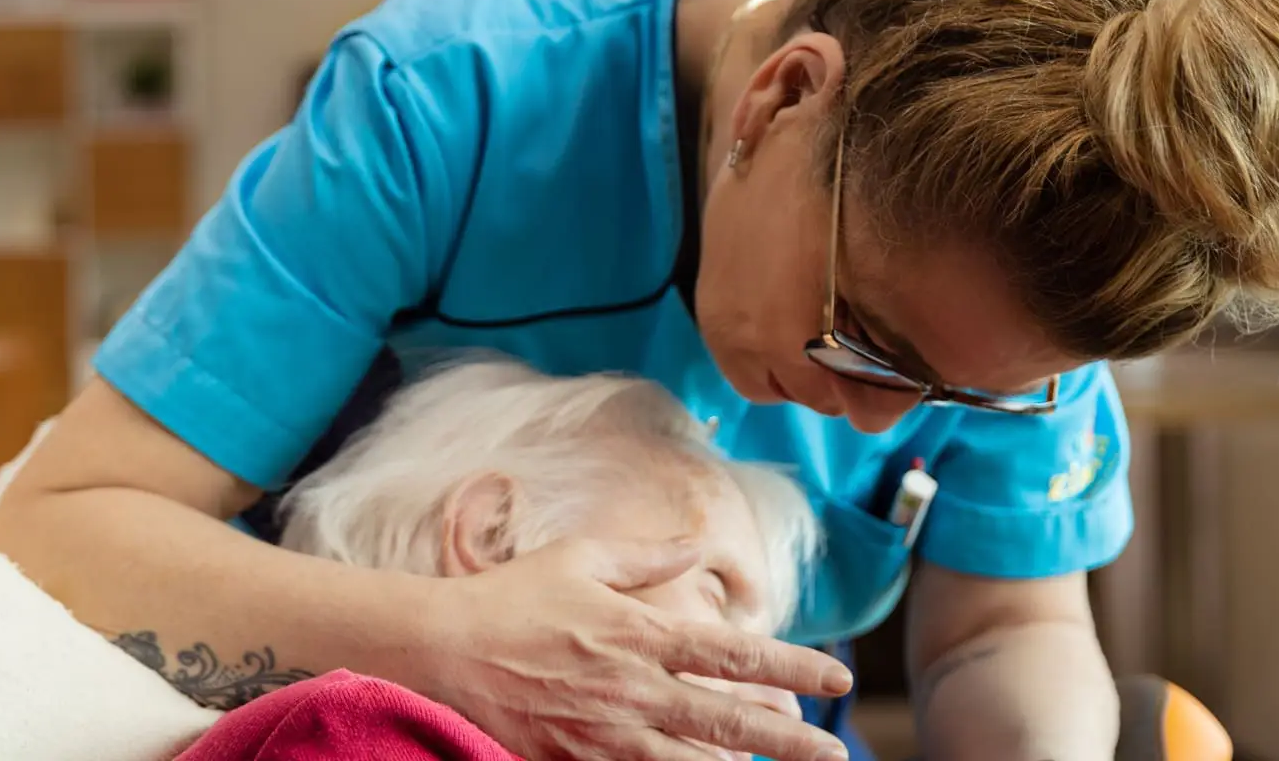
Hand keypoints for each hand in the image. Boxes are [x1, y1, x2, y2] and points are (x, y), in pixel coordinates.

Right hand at [409, 537, 852, 760]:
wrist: (441, 651)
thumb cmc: (510, 598)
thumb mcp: (580, 559)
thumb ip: (647, 553)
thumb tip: (698, 539)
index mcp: (639, 633)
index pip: (733, 654)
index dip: (791, 666)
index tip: (836, 676)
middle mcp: (633, 689)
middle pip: (730, 721)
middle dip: (791, 739)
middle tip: (837, 752)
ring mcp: (607, 735)